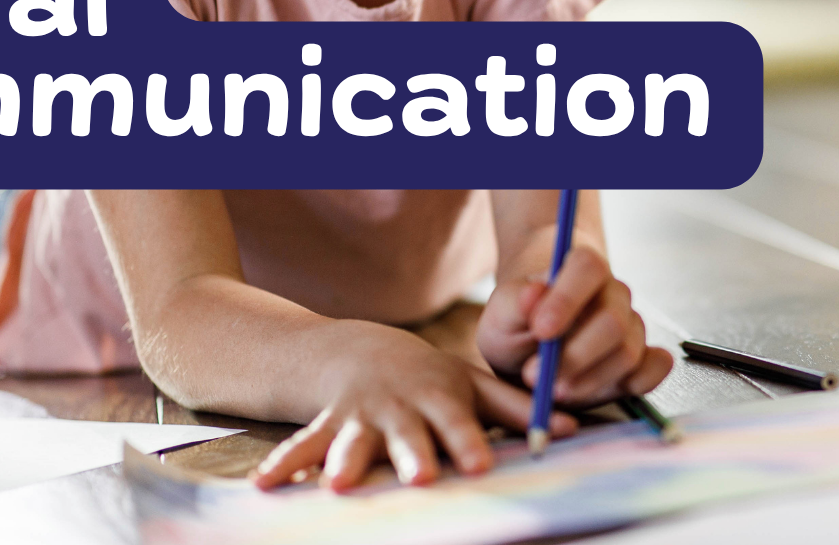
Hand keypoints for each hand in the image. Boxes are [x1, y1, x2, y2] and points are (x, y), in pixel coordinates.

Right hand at [251, 320, 574, 491]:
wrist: (359, 351)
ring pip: (353, 440)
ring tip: (339, 486)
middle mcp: (399, 409)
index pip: (459, 422)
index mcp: (438, 398)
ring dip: (347, 461)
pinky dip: (284, 464)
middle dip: (412, 455)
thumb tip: (571, 426)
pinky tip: (267, 487)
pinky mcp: (327, 425)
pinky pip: (303, 445)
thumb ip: (516, 408)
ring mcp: (359, 417)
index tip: (482, 465)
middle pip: (408, 435)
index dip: (469, 442)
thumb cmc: (427, 376)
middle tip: (419, 478)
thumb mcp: (470, 384)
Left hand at [475, 245, 672, 405]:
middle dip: (574, 356)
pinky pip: (657, 368)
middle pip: (612, 320)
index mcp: (580, 270)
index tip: (541, 331)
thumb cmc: (517, 326)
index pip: (588, 268)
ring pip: (627, 352)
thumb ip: (513, 303)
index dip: (568, 298)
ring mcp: (632, 328)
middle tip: (536, 377)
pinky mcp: (642, 361)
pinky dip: (641, 382)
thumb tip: (533, 293)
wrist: (530, 346)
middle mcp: (613, 295)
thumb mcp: (501, 316)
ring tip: (552, 390)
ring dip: (588, 380)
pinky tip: (610, 390)